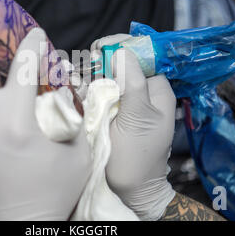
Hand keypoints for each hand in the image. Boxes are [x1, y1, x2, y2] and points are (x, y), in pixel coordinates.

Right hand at [91, 34, 176, 220]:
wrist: (129, 189)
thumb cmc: (137, 157)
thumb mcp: (138, 118)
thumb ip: (133, 83)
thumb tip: (122, 51)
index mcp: (157, 89)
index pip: (142, 54)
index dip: (121, 46)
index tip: (99, 47)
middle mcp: (143, 91)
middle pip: (123, 61)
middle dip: (103, 57)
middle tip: (86, 61)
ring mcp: (126, 101)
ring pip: (109, 74)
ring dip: (93, 69)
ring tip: (79, 72)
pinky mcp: (111, 111)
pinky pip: (100, 89)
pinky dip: (88, 84)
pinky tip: (77, 83)